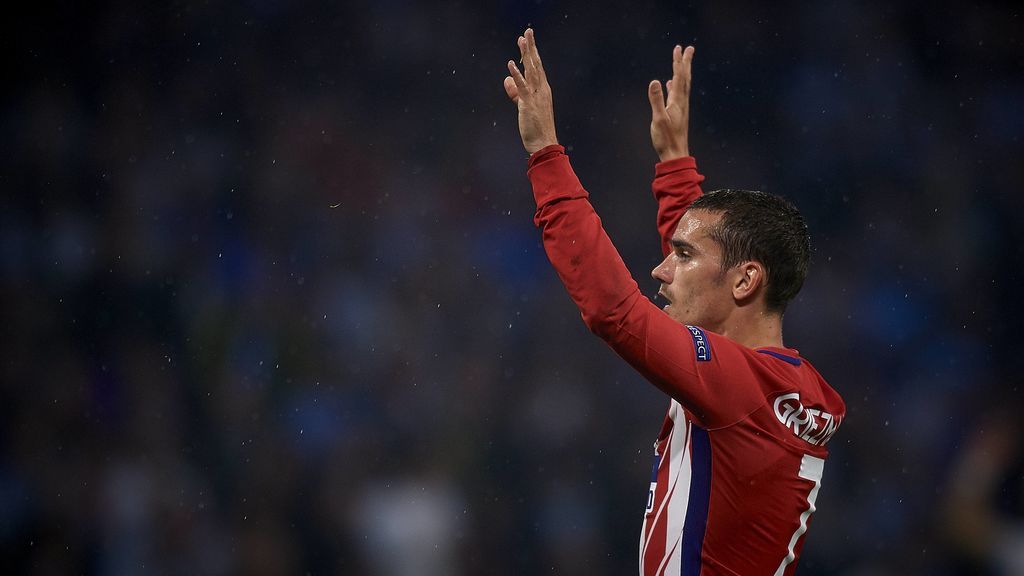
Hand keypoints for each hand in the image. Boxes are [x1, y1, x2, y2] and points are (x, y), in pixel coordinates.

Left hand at [504, 28, 558, 153]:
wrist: (544, 144)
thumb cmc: (536, 128)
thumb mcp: (524, 106)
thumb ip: (515, 92)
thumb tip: (507, 79)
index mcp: (543, 90)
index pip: (537, 67)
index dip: (531, 53)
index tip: (527, 39)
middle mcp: (542, 89)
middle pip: (536, 64)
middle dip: (531, 47)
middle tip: (528, 31)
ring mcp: (536, 95)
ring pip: (531, 70)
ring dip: (526, 54)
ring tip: (521, 40)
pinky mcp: (528, 103)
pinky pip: (522, 86)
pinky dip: (516, 74)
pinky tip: (511, 63)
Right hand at [648, 45, 693, 161]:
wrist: (675, 155)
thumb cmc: (666, 139)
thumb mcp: (658, 119)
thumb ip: (656, 100)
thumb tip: (655, 81)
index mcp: (677, 101)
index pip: (678, 77)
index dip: (678, 62)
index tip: (679, 48)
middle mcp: (681, 102)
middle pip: (685, 78)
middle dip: (685, 62)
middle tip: (688, 48)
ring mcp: (680, 108)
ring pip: (682, 85)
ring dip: (682, 72)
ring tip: (681, 62)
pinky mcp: (677, 114)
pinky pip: (676, 94)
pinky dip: (674, 86)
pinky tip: (670, 84)